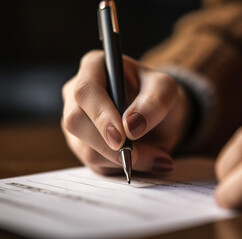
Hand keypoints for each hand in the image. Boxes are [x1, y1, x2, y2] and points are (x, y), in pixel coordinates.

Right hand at [61, 50, 190, 174]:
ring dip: (121, 160)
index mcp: (94, 67)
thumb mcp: (166, 90)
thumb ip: (154, 102)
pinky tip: (144, 161)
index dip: (101, 115)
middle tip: (137, 156)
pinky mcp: (82, 145)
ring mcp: (76, 121)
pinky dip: (121, 168)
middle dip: (108, 145)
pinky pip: (94, 164)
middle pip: (75, 122)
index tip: (122, 137)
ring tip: (156, 158)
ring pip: (85, 148)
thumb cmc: (157, 95)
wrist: (158, 117)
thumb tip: (130, 126)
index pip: (86, 91)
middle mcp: (76, 93)